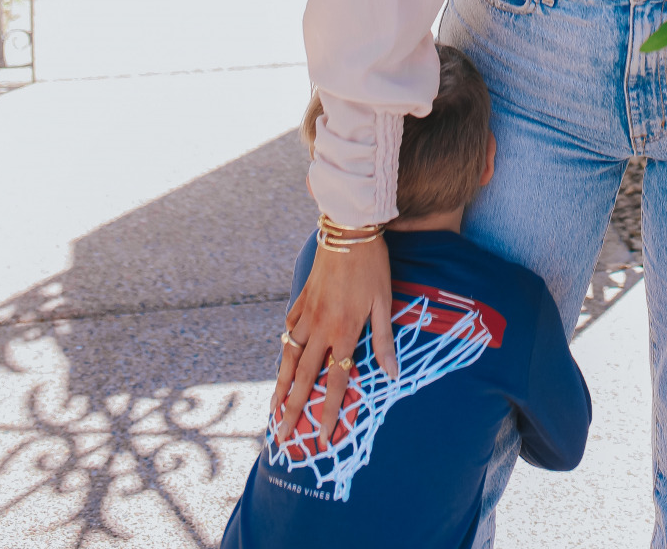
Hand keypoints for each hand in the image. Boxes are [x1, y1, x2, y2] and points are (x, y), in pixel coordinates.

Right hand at [270, 234, 395, 451]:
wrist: (349, 228)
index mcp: (344, 331)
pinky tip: (283, 358)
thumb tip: (392, 374)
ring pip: (289, 357)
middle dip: (294, 410)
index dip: (329, 412)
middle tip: (283, 436)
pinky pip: (289, 329)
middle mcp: (321, 328)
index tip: (320, 438)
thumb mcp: (385, 301)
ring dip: (281, 385)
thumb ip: (383, 340)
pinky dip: (284, 348)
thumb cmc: (373, 265)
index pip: (336, 382)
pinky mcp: (301, 298)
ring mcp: (307, 313)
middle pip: (304, 377)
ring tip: (274, 408)